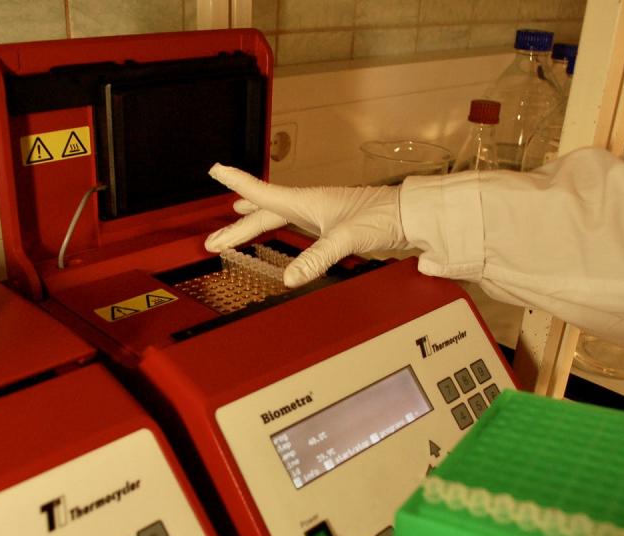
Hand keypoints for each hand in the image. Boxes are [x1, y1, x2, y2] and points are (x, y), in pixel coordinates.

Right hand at [206, 164, 409, 286]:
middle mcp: (310, 206)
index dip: (238, 183)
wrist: (411, 217)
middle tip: (212, 241)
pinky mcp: (330, 225)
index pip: (264, 192)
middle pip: (263, 213)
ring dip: (252, 224)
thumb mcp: (346, 238)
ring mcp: (319, 215)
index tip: (217, 170)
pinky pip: (291, 224)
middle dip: (236, 228)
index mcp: (307, 202)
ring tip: (233, 228)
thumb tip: (288, 278)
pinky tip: (276, 234)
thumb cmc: (384, 217)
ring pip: (276, 217)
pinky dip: (275, 227)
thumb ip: (316, 258)